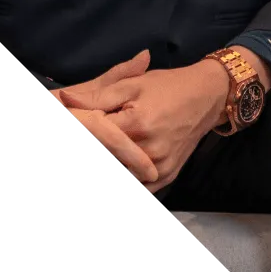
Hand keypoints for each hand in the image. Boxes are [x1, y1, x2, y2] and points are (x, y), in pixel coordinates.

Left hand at [58, 56, 228, 194]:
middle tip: (94, 136)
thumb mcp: (132, 84)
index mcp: (137, 123)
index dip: (84, 130)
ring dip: (113, 160)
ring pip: (123, 173)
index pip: (97, 136)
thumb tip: (63, 98)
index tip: (74, 123)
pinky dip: (128, 176)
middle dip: (99, 147)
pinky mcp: (167, 177)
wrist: (207, 97)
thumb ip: (97, 96)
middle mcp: (149, 150)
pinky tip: (121, 161)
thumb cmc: (167, 86)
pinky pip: (140, 186)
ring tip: (108, 148)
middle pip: (109, 157)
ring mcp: (159, 167)